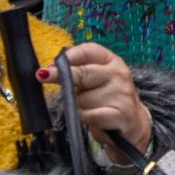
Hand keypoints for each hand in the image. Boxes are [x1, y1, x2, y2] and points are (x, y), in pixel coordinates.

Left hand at [39, 43, 153, 155]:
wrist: (131, 124)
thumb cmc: (106, 99)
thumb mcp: (95, 80)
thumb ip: (76, 72)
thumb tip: (46, 71)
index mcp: (112, 61)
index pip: (88, 50)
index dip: (67, 57)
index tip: (49, 65)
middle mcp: (119, 74)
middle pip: (82, 72)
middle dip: (61, 76)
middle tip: (43, 77)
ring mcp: (120, 93)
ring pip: (80, 98)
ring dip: (76, 104)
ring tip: (87, 107)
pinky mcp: (119, 113)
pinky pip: (86, 114)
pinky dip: (81, 117)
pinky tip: (90, 117)